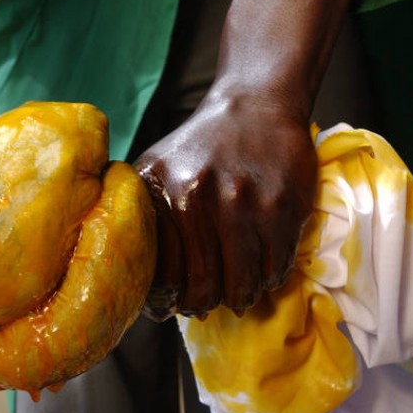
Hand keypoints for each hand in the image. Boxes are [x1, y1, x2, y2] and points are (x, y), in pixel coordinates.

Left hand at [136, 0, 361, 319]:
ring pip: (245, 285)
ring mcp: (249, 205)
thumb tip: (125, 271)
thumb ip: (136, 212)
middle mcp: (204, 201)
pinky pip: (277, 268)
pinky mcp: (286, 207)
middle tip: (200, 304)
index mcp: (166, 195)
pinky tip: (259, 272)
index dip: (165, 301)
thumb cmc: (197, 146)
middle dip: (200, 305)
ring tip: (233, 293)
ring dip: (238, 297)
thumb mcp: (152, 168)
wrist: (255, 106)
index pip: (163, 275)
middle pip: (205, 289)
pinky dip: (268, 279)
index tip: (167, 307)